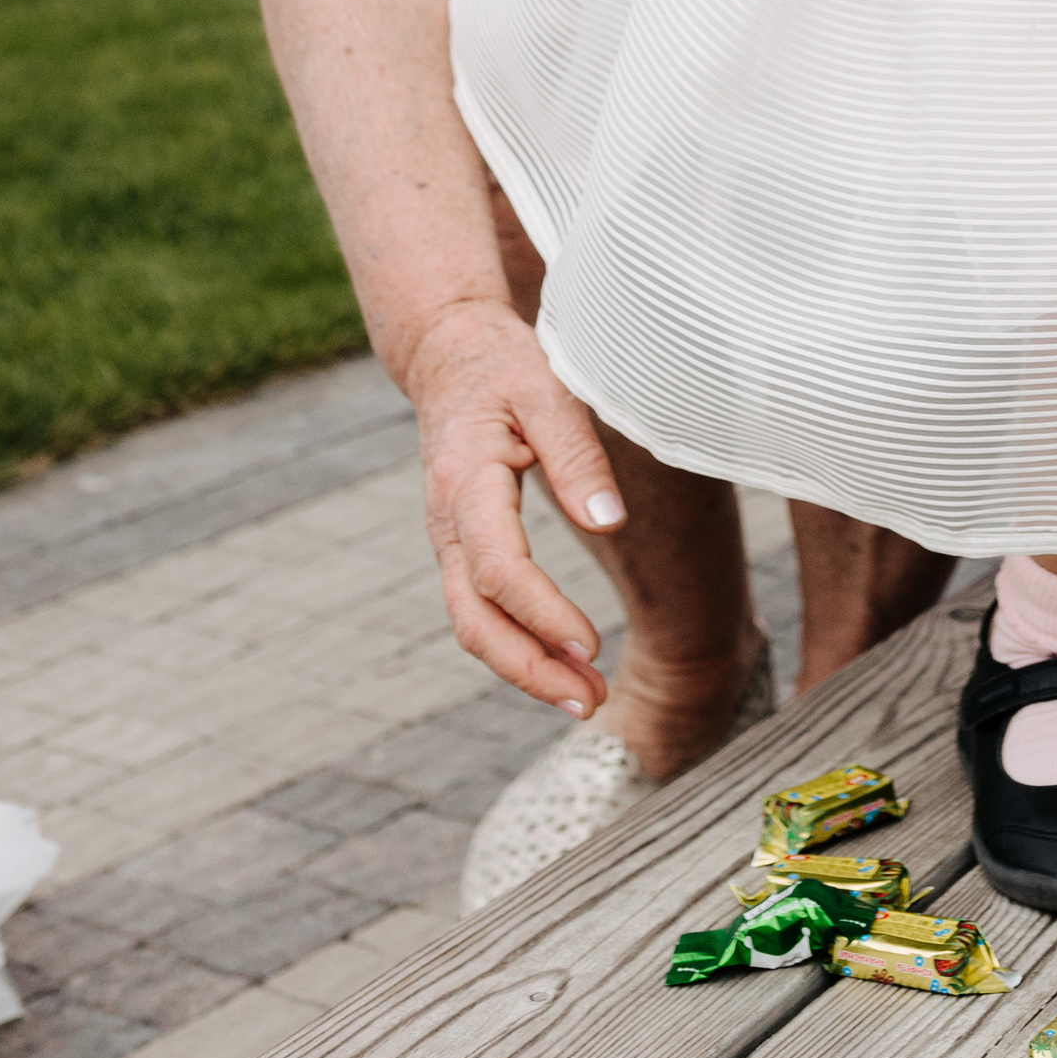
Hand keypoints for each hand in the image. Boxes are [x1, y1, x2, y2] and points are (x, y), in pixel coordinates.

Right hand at [407, 297, 625, 715]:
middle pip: (475, 618)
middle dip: (532, 669)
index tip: (592, 646)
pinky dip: (519, 644)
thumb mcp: (549, 391)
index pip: (499, 569)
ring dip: (527, 668)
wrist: (449, 356)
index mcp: (466, 483)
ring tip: (589, 697)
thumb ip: (578, 457)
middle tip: (593, 701)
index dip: (543, 615)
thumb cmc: (505, 368)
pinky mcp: (462, 547)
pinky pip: (481, 608)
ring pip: (474, 623)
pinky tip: (562, 663)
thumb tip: (611, 526)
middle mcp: (446, 523)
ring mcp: (448, 540)